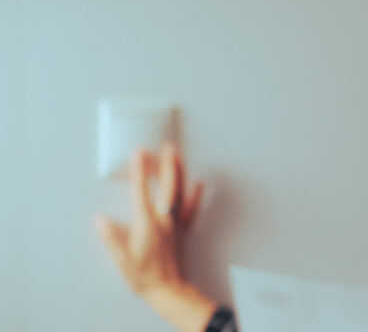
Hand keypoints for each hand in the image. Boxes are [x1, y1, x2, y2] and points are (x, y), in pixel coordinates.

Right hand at [95, 143, 216, 331]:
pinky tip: (199, 183)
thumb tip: (100, 219)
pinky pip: (191, 209)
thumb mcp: (121, 259)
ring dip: (179, 173)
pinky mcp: (183, 231)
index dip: (140, 171)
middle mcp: (163, 220)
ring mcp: (175, 224)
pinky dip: (195, 195)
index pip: (142, 192)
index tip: (139, 152)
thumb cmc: (144, 276)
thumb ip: (111, 238)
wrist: (168, 290)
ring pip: (179, 193)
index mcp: (147, 224)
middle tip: (167, 145)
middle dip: (166, 165)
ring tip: (178, 155)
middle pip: (166, 187)